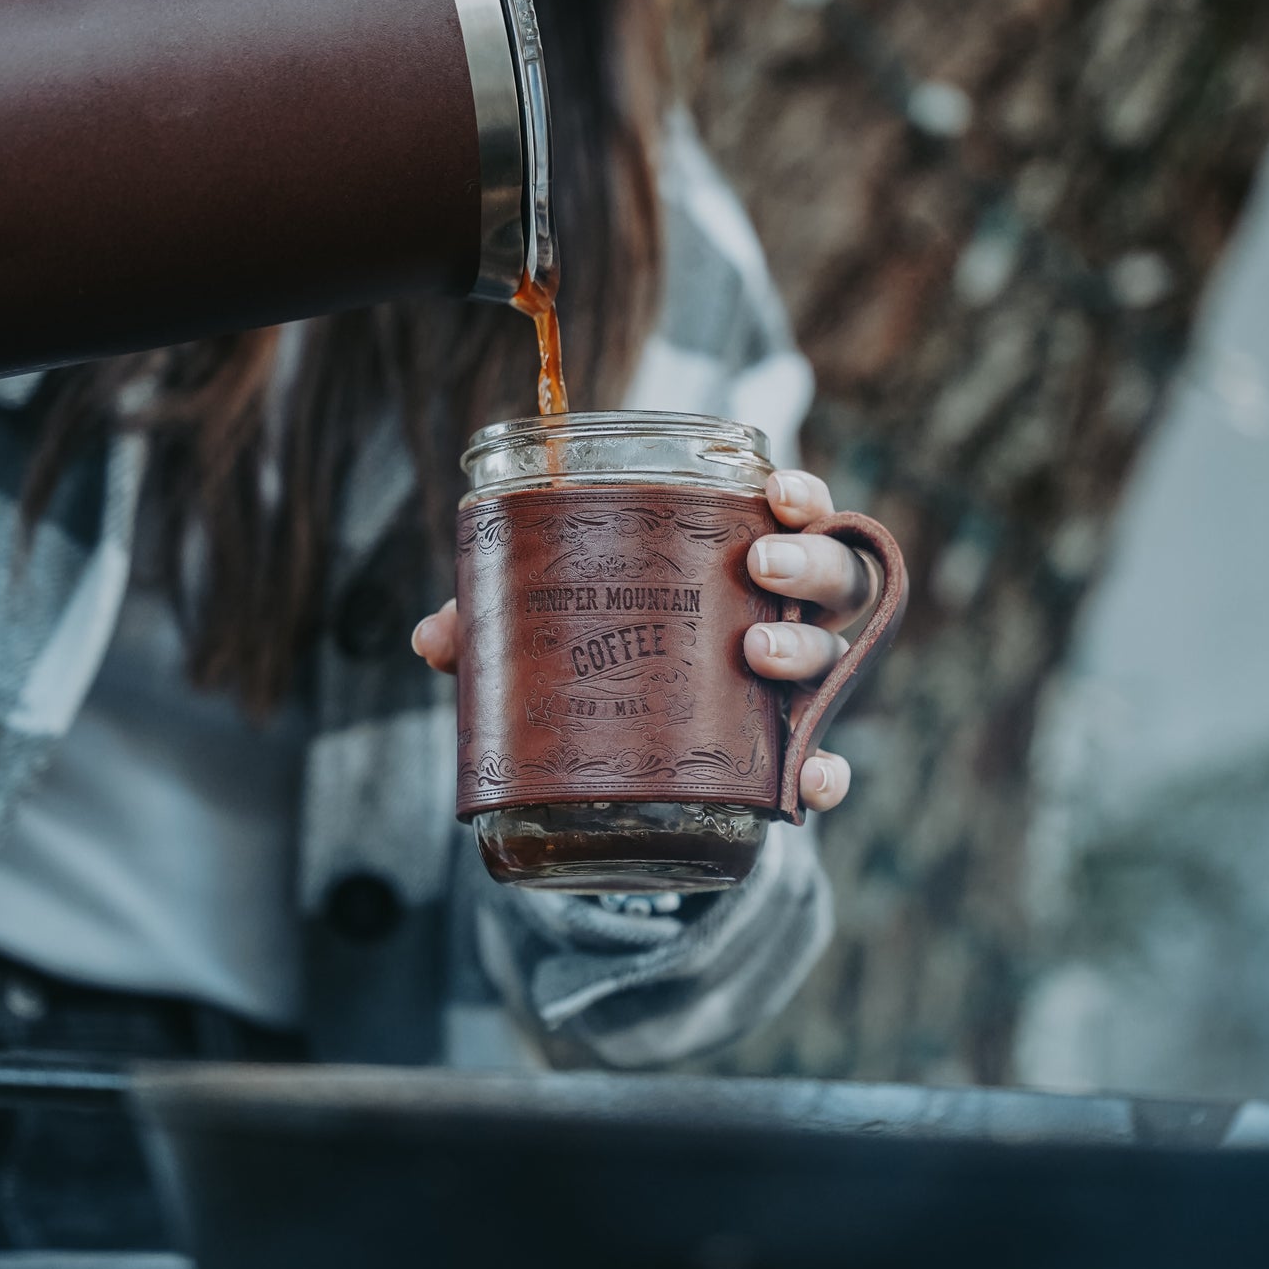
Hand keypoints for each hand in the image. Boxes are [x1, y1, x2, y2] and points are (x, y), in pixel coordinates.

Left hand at [412, 470, 877, 819]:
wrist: (638, 777)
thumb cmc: (612, 664)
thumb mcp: (557, 637)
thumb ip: (501, 628)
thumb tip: (433, 637)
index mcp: (742, 563)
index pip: (793, 515)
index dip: (799, 496)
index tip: (775, 491)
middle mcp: (786, 617)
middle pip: (834, 577)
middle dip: (808, 562)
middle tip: (759, 566)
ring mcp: (796, 689)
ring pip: (834, 655)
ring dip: (806, 649)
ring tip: (755, 655)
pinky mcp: (787, 760)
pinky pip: (826, 764)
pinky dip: (825, 770)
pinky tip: (808, 776)